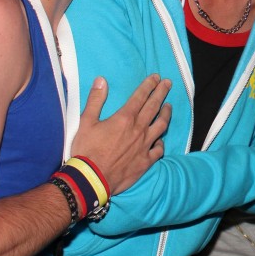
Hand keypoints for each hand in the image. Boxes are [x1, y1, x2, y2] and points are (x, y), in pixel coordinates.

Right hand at [72, 75, 171, 194]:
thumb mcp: (85, 122)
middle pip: (154, 107)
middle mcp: (139, 129)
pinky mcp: (146, 161)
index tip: (156, 77)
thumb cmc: (86, 150)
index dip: (149, 85)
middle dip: (162, 93)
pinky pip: (159, 149)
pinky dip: (161, 142)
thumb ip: (95, 100)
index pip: (140, 97)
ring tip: (169, 106)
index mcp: (125, 118)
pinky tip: (160, 139)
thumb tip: (102, 80)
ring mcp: (145, 145)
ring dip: (166, 114)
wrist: (92, 178)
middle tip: (168, 83)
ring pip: (161, 126)